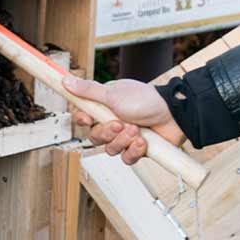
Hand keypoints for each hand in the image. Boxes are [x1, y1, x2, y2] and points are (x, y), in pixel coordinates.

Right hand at [61, 75, 185, 164]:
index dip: (84, 121)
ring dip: (122, 141)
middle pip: (95, 138)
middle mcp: (113, 122)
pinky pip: (125, 159)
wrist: (174, 114)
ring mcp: (125, 137)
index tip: (88, 119)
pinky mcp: (137, 150)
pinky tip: (142, 142)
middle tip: (119, 124)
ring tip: (136, 130)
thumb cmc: (145, 99)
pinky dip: (133, 152)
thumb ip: (88, 91)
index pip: (84, 118)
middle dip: (107, 133)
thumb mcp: (113, 94)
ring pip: (110, 150)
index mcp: (105, 107)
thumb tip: (65, 80)